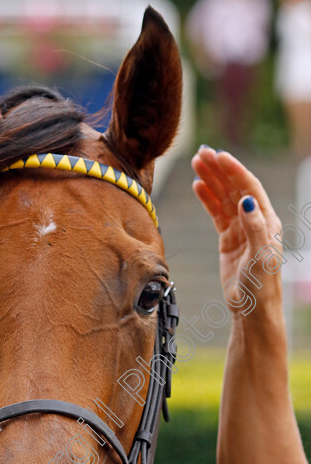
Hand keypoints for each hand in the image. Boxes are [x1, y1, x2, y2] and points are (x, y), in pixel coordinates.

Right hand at [192, 147, 282, 316]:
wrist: (252, 310)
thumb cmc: (261, 286)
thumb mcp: (261, 256)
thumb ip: (255, 226)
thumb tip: (245, 200)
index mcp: (267, 221)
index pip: (249, 188)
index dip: (234, 170)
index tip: (218, 156)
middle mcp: (255, 221)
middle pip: (235, 188)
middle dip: (219, 170)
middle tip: (201, 153)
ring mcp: (241, 230)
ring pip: (224, 199)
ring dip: (211, 181)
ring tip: (197, 164)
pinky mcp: (229, 240)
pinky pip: (217, 214)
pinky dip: (207, 199)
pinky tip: (198, 187)